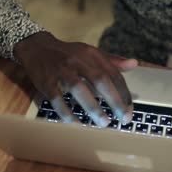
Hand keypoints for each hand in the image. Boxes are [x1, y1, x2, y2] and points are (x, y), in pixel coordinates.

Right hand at [14, 32, 137, 126]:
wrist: (37, 47)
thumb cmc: (68, 54)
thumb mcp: (90, 53)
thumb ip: (112, 60)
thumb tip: (134, 64)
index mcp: (92, 54)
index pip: (113, 74)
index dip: (124, 92)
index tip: (130, 109)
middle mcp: (78, 61)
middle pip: (100, 80)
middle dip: (114, 100)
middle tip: (124, 118)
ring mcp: (61, 71)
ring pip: (79, 89)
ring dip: (93, 107)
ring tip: (104, 123)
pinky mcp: (46, 82)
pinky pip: (57, 99)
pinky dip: (67, 112)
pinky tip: (76, 124)